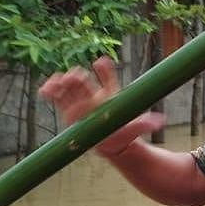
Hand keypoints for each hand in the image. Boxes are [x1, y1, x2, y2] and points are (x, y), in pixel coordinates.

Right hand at [39, 56, 163, 157]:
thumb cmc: (123, 132)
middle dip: (77, 76)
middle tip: (75, 77)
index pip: (107, 78)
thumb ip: (144, 124)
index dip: (105, 70)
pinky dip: (50, 92)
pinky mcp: (67, 108)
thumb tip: (160, 121)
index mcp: (109, 94)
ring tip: (54, 85)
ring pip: (67, 85)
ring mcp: (79, 100)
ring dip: (60, 82)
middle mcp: (93, 94)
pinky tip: (44, 92)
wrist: (112, 142)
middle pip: (83, 80)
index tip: (102, 63)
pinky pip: (57, 97)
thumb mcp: (133, 128)